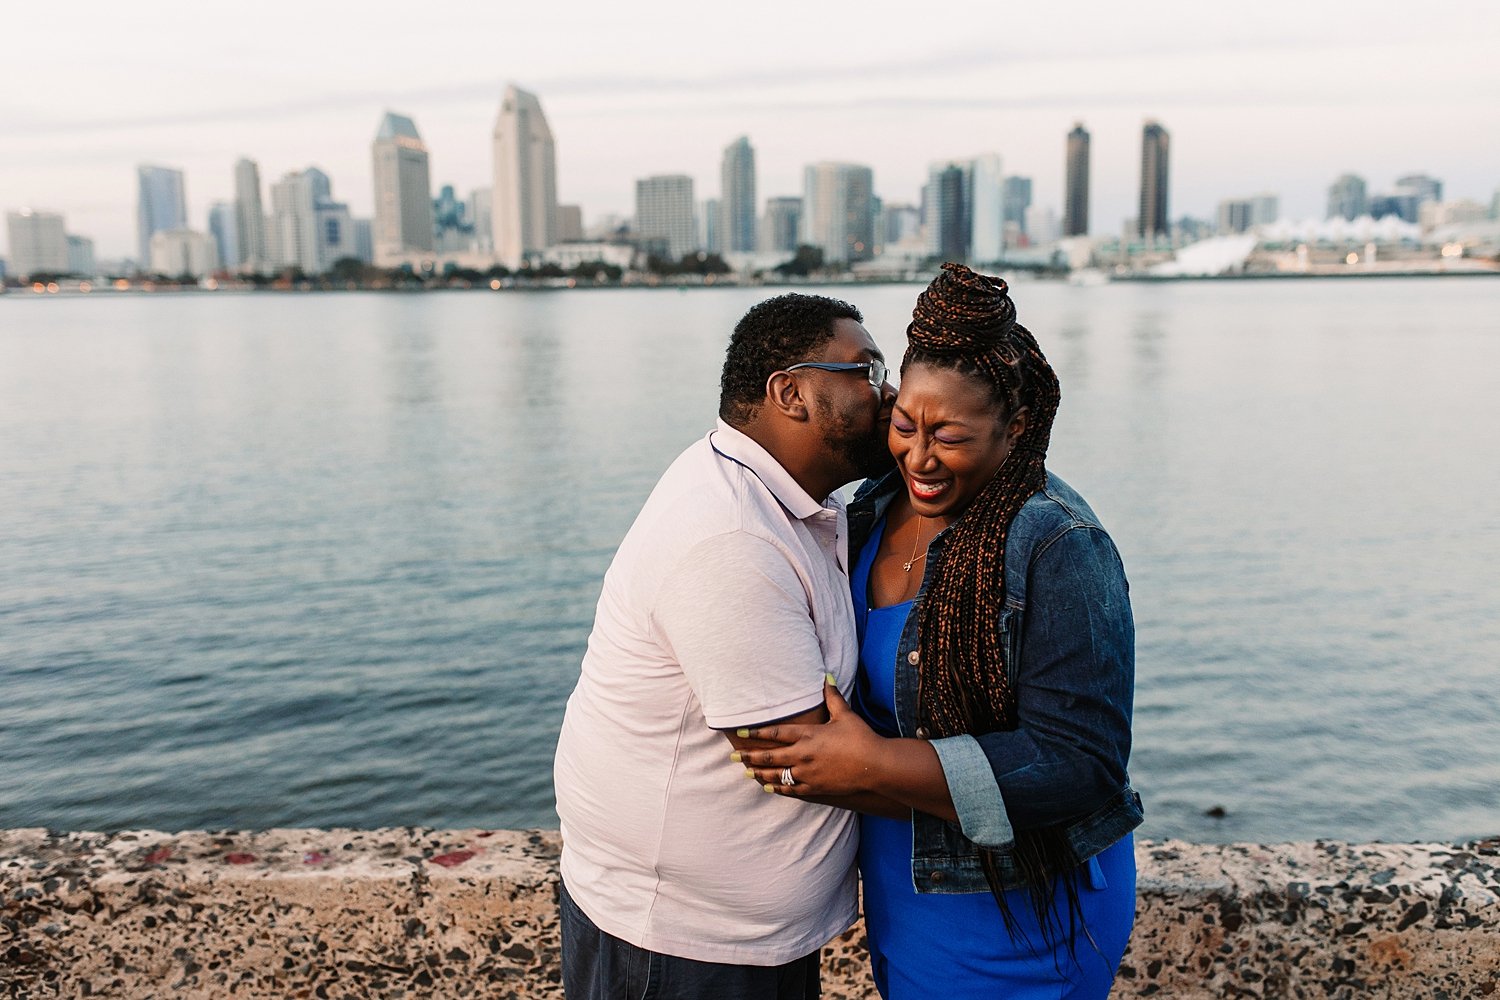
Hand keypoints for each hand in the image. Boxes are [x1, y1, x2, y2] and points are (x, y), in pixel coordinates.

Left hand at [734, 679, 885, 796]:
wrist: (875, 766)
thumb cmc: (861, 738)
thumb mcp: (845, 714)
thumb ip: (832, 697)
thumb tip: (826, 677)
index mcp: (808, 735)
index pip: (775, 733)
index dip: (756, 733)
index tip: (740, 733)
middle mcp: (803, 755)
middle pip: (770, 756)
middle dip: (750, 756)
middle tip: (734, 756)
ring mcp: (808, 773)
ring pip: (777, 775)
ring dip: (760, 773)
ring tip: (746, 772)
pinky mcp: (815, 787)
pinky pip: (791, 789)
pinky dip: (777, 788)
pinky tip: (768, 788)